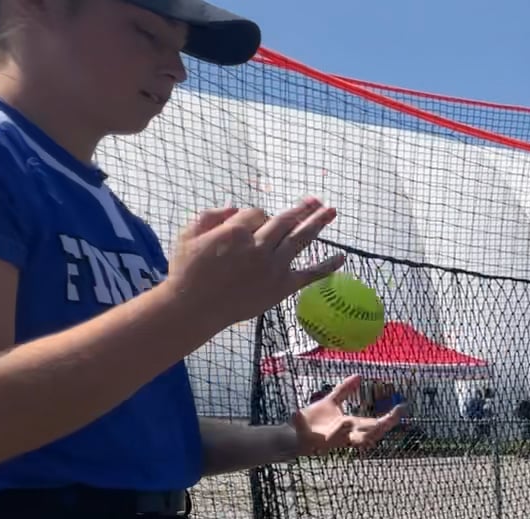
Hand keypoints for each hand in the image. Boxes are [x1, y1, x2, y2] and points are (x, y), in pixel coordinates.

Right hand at [167, 198, 347, 329]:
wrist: (194, 307)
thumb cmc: (187, 270)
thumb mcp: (188, 234)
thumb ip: (211, 215)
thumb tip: (235, 208)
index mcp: (236, 231)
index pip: (256, 213)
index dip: (255, 217)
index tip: (249, 225)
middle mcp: (258, 247)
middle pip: (285, 221)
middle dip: (302, 208)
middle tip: (317, 200)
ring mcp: (273, 267)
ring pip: (300, 239)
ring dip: (317, 223)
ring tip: (332, 211)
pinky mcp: (281, 287)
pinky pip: (310, 274)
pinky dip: (327, 266)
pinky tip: (342, 258)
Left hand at [291, 375, 401, 455]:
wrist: (291, 432)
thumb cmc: (313, 421)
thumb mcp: (331, 402)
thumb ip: (345, 390)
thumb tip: (359, 375)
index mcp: (350, 426)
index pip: (375, 424)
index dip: (390, 417)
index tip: (403, 407)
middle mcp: (345, 435)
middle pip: (368, 435)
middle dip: (380, 428)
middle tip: (389, 419)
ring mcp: (330, 440)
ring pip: (347, 440)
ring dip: (350, 431)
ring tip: (350, 421)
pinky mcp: (313, 442)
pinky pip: (323, 439)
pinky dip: (332, 431)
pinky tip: (341, 421)